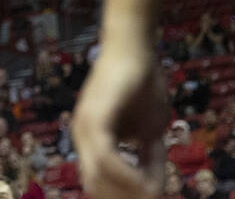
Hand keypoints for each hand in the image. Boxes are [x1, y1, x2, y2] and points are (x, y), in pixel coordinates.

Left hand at [72, 41, 167, 198]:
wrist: (136, 49)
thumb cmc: (143, 85)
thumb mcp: (150, 130)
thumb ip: (148, 159)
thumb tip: (153, 189)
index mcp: (90, 141)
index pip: (99, 184)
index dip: (124, 196)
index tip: (150, 195)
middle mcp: (81, 136)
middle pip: (96, 187)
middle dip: (125, 198)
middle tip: (153, 195)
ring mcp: (84, 126)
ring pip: (98, 178)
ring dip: (129, 191)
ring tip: (153, 191)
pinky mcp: (95, 117)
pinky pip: (105, 157)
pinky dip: (126, 175)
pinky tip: (145, 181)